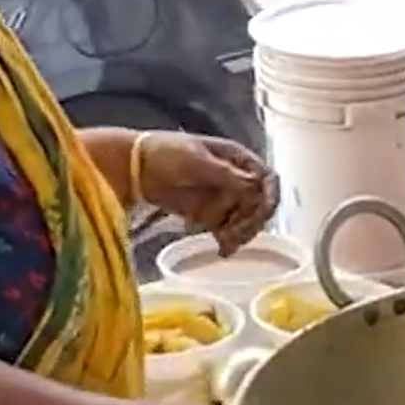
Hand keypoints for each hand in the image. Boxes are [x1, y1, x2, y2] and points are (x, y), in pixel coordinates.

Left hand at [135, 132, 277, 255]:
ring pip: (244, 220)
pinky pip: (226, 230)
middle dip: (252, 220)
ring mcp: (221, 197)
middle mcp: (234, 178)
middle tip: (236, 234)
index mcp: (237, 158)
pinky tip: (221, 249)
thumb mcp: (197, 161)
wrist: (134, 167)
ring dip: (240, 233)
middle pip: (258, 204)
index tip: (263, 213)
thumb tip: (256, 187)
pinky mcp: (208, 214)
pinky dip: (226, 240)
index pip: (266, 179)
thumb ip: (227, 175)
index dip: (269, 196)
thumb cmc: (166, 154)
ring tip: (226, 244)